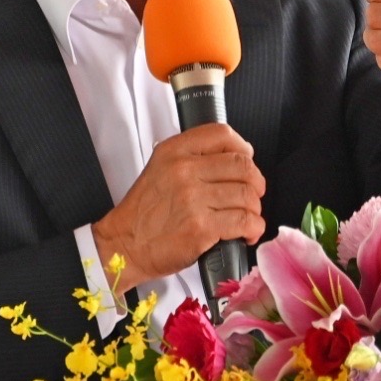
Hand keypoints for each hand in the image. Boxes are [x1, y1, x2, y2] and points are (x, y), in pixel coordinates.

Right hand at [90, 123, 266, 292]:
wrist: (124, 245)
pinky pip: (244, 221)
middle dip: (255, 183)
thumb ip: (191, 158)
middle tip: (252, 195)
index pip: (222, 134)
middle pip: (242, 165)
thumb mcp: (160, 169)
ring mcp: (193, 199)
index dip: (243, 147)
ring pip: (247, 195)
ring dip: (254, 209)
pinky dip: (253, 228)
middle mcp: (183, 171)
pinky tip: (246, 233)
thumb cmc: (143, 213)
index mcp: (174, 152)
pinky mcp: (201, 227)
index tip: (247, 159)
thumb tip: (235, 158)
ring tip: (247, 217)